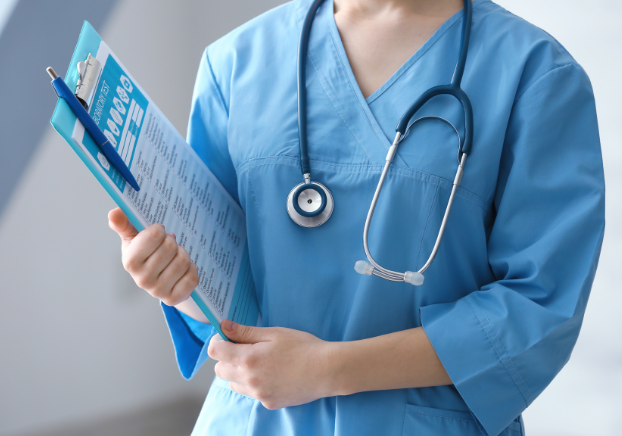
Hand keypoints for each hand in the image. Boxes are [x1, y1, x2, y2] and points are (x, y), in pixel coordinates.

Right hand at [108, 208, 198, 306]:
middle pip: (171, 247)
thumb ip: (123, 224)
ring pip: (183, 261)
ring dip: (183, 254)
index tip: (158, 232)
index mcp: (130, 262)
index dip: (160, 230)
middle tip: (168, 245)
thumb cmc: (146, 254)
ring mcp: (157, 291)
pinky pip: (192, 277)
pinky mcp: (173, 299)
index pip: (155, 235)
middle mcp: (142, 280)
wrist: (158, 280)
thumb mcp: (133, 238)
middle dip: (172, 242)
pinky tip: (182, 270)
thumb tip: (114, 212)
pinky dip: (192, 269)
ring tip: (174, 256)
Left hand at [208, 321, 335, 409]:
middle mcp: (249, 380)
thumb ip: (246, 332)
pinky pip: (251, 393)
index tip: (228, 336)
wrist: (327, 370)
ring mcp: (259, 394)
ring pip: (234, 383)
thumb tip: (224, 326)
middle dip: (226, 357)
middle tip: (244, 347)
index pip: (215, 351)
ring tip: (259, 361)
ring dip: (238, 372)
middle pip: (220, 370)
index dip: (219, 340)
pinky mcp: (269, 403)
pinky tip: (272, 374)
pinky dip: (254, 383)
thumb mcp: (274, 333)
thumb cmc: (303, 347)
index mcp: (248, 359)